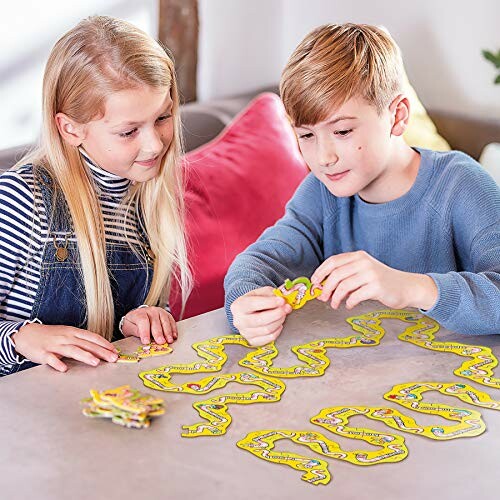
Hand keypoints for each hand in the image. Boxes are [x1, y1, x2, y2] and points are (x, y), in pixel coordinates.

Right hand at [11, 323, 118, 372]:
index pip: (92, 337)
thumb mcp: (67, 334)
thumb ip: (81, 341)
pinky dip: (58, 363)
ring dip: (85, 356)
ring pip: (72, 350)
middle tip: (113, 358)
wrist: (26, 334)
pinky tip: (64, 369)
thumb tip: (98, 348)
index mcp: (73, 332)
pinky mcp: (43, 353)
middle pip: (86, 344)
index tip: (114, 351)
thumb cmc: (51, 336)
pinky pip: (51, 359)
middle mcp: (66, 337)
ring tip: (96, 362)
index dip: (104, 344)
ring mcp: (55, 345)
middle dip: (101, 351)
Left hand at [121, 306, 177, 344]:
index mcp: (138, 313)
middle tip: (161, 342)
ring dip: (168, 332)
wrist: (138, 316)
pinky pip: (171, 320)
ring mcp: (159, 311)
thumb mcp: (129, 328)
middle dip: (158, 333)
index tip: (146, 341)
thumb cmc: (133, 324)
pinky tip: (174, 336)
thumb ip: (136, 331)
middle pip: (155, 321)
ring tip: (169, 340)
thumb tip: (144, 337)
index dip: (145, 332)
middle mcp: (150, 310)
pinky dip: (173, 329)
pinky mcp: (166, 314)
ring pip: (165, 320)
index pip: (142, 321)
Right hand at [230, 287, 292, 345]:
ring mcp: (245, 332)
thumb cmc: (254, 301)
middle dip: (277, 313)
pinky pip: (269, 338)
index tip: (281, 300)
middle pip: (260, 320)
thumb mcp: (261, 292)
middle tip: (286, 308)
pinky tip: (278, 324)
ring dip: (279, 321)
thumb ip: (272, 294)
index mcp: (239, 306)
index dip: (269, 303)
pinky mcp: (252, 341)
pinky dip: (277, 331)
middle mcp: (239, 321)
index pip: (253, 304)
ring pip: (266, 330)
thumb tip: (285, 299)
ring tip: (283, 314)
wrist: (247, 312)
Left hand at [311, 251, 437, 310]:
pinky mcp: (376, 287)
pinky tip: (349, 305)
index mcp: (358, 256)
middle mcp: (363, 262)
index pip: (333, 261)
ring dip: (335, 297)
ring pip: (343, 286)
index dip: (320, 272)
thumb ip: (345, 276)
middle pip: (336, 274)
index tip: (314, 282)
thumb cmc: (381, 281)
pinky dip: (348, 302)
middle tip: (322, 297)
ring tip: (334, 304)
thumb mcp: (363, 272)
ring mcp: (371, 274)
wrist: (406, 287)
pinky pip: (355, 296)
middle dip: (326, 287)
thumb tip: (323, 287)